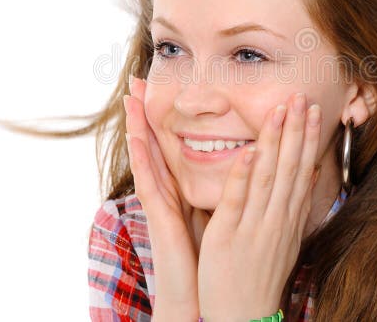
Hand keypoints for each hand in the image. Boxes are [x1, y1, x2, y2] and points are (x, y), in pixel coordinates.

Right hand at [124, 75, 209, 316]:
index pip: (174, 146)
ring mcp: (160, 203)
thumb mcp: (219, 213)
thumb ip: (225, 189)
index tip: (165, 89)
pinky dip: (142, 159)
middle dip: (145, 114)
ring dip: (136, 127)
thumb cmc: (210, 256)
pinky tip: (137, 137)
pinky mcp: (159, 217)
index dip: (168, 118)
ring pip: (147, 157)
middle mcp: (169, 192)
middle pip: (155, 145)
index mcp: (184, 189)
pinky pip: (149, 183)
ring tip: (129, 98)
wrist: (201, 294)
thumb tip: (246, 162)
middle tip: (136, 82)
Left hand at [197, 92, 321, 321]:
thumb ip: (296, 206)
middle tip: (301, 96)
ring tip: (280, 110)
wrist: (243, 316)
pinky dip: (244, 175)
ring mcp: (255, 225)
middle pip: (290, 166)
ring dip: (275, 141)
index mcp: (288, 217)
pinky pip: (238, 200)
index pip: (303, 169)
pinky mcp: (229, 235)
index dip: (308, 138)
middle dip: (296, 129)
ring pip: (268, 176)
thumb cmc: (259, 275)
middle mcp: (277, 218)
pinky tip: (250, 151)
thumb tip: (312, 175)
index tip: (314, 109)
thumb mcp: (285, 239)